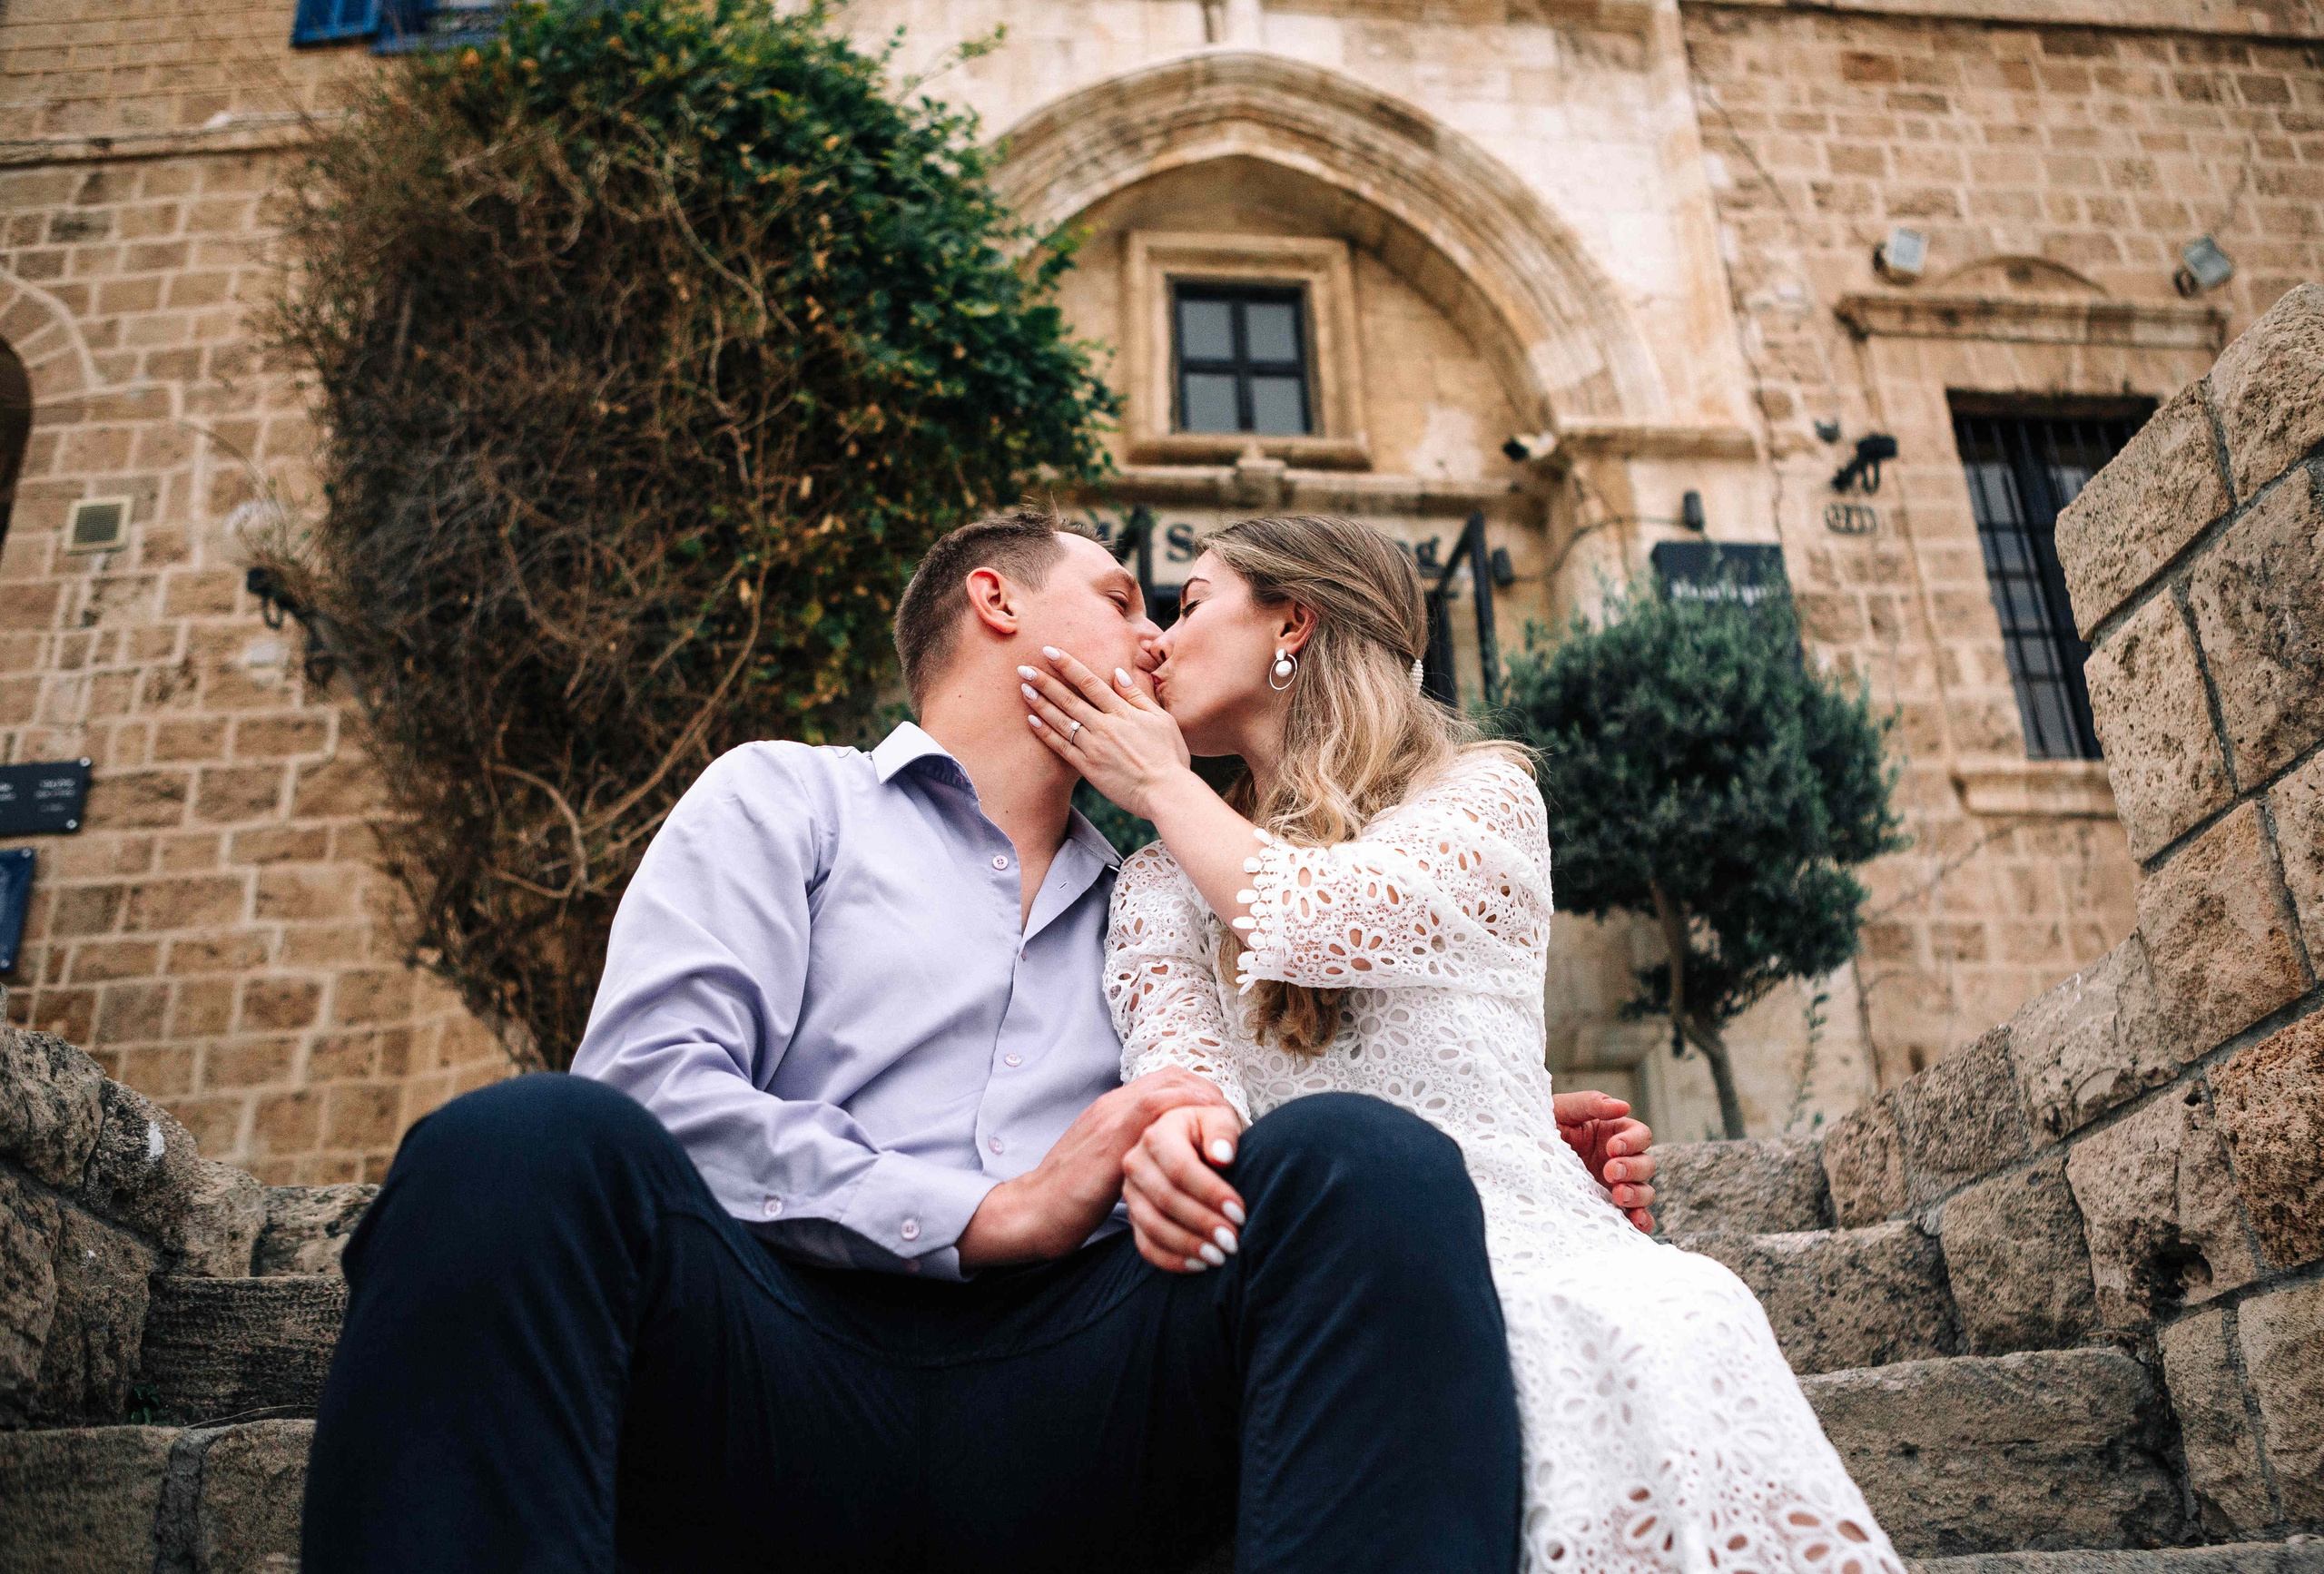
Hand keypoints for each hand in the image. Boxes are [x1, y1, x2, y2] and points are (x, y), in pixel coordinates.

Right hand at [957, 1068, 1230, 1269]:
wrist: (1030, 1213)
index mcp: (1112, 1109)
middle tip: (1237, 1125)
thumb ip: (1135, 1153)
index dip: (1201, 1093)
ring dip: (1206, 1107)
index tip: (1225, 1119)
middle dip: (1212, 1097)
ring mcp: (1108, 1121)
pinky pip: (1151, 1115)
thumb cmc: (1071, 1197)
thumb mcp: (1107, 1165)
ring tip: (1233, 1134)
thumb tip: (1174, 1164)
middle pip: (1173, 1078)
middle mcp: (1111, 1106)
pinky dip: (1185, 1119)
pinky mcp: (1108, 1145)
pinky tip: (1208, 1143)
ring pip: (1167, 1090)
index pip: (1166, 1081)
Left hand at [1019, 645, 1191, 819]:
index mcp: (1122, 712)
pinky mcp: (1088, 768)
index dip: (1068, 665)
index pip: (1090, 682)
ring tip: (1024, 688)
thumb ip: (1136, 696)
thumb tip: (1118, 674)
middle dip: (1044, 682)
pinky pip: (1062, 747)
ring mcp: (1094, 747)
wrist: (1165, 792)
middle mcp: (1104, 726)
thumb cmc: (1169, 755)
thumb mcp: (1161, 719)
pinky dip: (1046, 733)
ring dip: (1040, 703)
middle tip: (1023, 668)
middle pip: (1069, 699)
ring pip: (1061, 720)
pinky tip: (1032, 720)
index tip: (1049, 651)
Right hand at [1124, 1103, 1247, 1273]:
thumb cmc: (1211, 1133)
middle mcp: (1136, 1162)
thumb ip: (1223, 1132)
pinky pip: (1145, 1244)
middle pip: (1166, 1199)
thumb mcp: (1220, 1120)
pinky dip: (1171, 1260)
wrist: (1192, 1143)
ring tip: (1219, 1257)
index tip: (1240, 1213)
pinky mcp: (1132, 1215)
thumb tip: (1222, 1156)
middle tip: (1233, 1241)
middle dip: (1202, 1223)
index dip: (1210, 1193)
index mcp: (1157, 1134)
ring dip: (1187, 1245)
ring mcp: (1130, 1191)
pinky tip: (1199, 1266)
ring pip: (1153, 1225)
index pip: (1181, 1168)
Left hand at [1554, 1090, 1655, 1231]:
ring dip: (1638, 1195)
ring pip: (1645, 1192)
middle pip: (1646, 1165)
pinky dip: (1642, 1220)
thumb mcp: (1562, 1110)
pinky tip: (1634, 1222)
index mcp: (1614, 1133)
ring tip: (1619, 1196)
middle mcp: (1621, 1160)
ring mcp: (1618, 1186)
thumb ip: (1591, 1103)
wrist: (1520, 1158)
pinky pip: (1636, 1217)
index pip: (1640, 1136)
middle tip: (1610, 1171)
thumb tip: (1623, 1106)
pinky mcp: (1610, 1208)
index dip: (1633, 1141)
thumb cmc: (1543, 1127)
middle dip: (1633, 1169)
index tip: (1612, 1147)